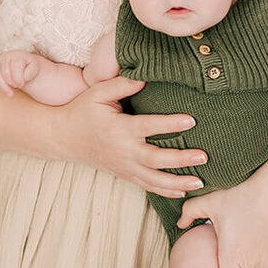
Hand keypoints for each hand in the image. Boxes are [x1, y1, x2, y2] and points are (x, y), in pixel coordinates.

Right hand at [0, 50, 41, 95]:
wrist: (23, 65)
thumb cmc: (29, 67)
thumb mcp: (35, 68)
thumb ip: (31, 71)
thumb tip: (23, 77)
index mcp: (17, 55)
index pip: (15, 67)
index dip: (18, 79)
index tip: (22, 84)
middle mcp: (6, 56)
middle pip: (5, 72)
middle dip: (12, 83)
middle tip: (18, 86)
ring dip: (4, 87)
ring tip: (11, 93)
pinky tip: (6, 90)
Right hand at [50, 76, 207, 196]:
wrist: (63, 137)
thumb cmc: (82, 111)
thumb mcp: (98, 92)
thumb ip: (122, 84)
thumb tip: (146, 77)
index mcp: (119, 129)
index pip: (149, 127)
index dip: (170, 124)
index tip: (191, 120)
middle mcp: (123, 151)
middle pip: (156, 158)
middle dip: (181, 159)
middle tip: (203, 156)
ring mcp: (124, 166)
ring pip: (153, 179)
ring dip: (177, 182)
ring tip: (200, 181)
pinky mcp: (124, 174)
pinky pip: (147, 186)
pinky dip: (165, 191)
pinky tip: (183, 191)